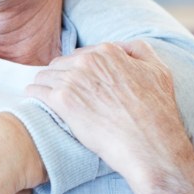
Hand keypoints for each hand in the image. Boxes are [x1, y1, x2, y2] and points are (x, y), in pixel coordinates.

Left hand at [26, 41, 186, 181]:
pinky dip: (34, 95)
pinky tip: (35, 100)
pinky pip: (37, 91)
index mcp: (108, 52)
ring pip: (46, 76)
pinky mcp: (62, 100)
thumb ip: (140, 51)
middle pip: (61, 64)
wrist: (150, 146)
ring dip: (45, 85)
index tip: (77, 82)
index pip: (81, 55)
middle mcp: (88, 61)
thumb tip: (123, 47)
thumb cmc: (157, 113)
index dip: (79, 70)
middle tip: (62, 92)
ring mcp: (73, 79)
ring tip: (46, 96)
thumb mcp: (159, 72)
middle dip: (60, 76)